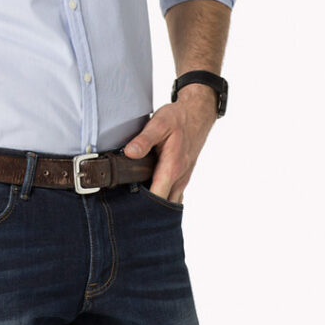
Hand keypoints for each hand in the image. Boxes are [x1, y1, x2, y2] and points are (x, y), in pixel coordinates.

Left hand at [122, 87, 217, 201]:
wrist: (197, 115)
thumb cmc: (178, 119)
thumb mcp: (159, 123)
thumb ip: (144, 140)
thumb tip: (130, 153)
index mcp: (171, 168)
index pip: (157, 198)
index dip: (142, 206)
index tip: (128, 206)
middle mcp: (179, 178)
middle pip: (163, 205)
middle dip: (147, 209)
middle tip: (127, 205)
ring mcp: (182, 179)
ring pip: (169, 201)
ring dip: (154, 204)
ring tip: (135, 200)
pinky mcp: (182, 177)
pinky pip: (173, 194)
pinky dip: (161, 197)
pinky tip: (147, 190)